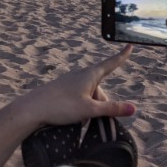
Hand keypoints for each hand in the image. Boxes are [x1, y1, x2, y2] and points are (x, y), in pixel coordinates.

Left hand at [21, 44, 135, 126]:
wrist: (31, 109)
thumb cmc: (61, 106)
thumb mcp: (90, 110)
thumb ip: (112, 109)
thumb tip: (134, 109)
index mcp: (90, 75)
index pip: (111, 64)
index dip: (122, 56)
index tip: (129, 46)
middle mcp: (81, 74)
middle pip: (100, 88)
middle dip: (101, 103)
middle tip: (94, 118)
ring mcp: (71, 81)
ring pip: (89, 94)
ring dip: (90, 107)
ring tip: (80, 119)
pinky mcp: (62, 89)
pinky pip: (79, 97)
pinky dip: (81, 106)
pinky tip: (72, 116)